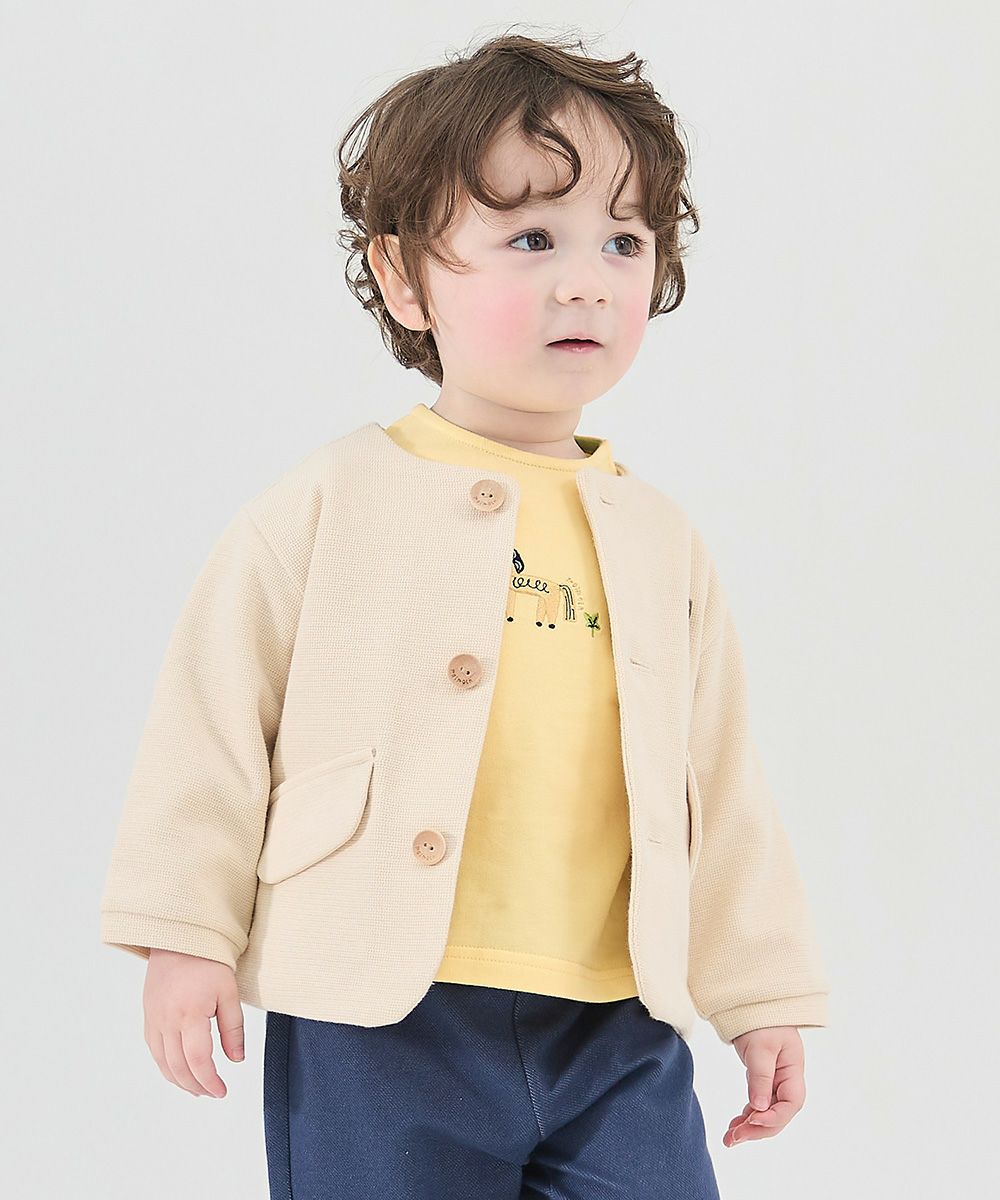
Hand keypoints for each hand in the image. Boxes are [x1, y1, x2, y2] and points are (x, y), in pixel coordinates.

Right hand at [143, 948, 245, 1098]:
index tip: (222, 1091)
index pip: (198, 1060)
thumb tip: (236, 1060)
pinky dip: (166, 1066)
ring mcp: (154, 1019)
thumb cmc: (208, 961)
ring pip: (162, 1063)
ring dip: (179, 1081)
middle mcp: (167, 1020)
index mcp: (190, 1013)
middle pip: (178, 1067)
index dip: (210, 1081)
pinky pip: (154, 1050)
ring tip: (198, 1088)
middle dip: (196, 1085)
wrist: (179, 938)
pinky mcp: (148, 1016)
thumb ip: (233, 1028)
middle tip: (212, 1092)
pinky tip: (179, 1070)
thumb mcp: (229, 991)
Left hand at [722, 1025, 804, 1146]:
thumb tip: (758, 1108)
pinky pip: (757, 1103)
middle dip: (758, 1129)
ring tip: (729, 1139)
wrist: (751, 1001)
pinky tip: (734, 1125)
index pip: (790, 1103)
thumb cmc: (761, 1018)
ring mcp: (775, 1080)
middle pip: (778, 1113)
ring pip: (766, 1111)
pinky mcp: (762, 1078)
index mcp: (793, 1071)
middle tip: (734, 1139)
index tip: (753, 1120)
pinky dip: (747, 1115)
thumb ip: (760, 1076)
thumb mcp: (761, 1047)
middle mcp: (787, 1079)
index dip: (774, 1117)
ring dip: (750, 1127)